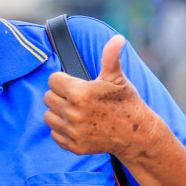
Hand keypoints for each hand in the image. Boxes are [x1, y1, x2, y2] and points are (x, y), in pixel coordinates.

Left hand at [44, 35, 158, 158]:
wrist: (137, 134)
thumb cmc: (126, 102)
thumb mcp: (117, 78)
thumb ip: (110, 57)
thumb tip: (118, 38)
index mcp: (79, 93)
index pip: (53, 80)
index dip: (64, 80)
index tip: (77, 84)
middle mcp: (73, 113)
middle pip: (48, 98)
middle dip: (61, 96)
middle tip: (79, 98)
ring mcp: (73, 132)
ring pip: (48, 116)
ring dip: (59, 113)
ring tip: (77, 111)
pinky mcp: (73, 146)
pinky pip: (55, 134)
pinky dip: (63, 130)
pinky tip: (78, 126)